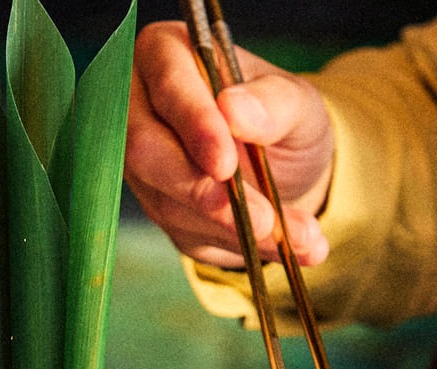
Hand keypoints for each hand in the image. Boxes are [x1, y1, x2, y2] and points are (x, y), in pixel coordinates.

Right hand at [126, 20, 335, 268]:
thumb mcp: (297, 102)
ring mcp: (141, 162)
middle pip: (145, 151)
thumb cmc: (282, 116)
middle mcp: (139, 106)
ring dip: (232, 226)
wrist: (284, 165)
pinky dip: (235, 243)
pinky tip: (281, 246)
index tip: (226, 164)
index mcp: (167, 55)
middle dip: (202, 191)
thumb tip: (236, 109)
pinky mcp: (155, 206)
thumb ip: (273, 103)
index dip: (194, 126)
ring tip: (297, 237)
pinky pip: (184, 232)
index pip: (169, 87)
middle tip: (260, 218)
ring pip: (166, 202)